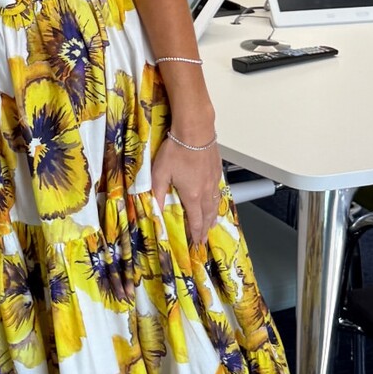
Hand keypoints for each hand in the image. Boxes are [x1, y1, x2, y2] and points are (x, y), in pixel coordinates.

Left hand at [151, 133, 221, 248]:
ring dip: (213, 217)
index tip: (196, 243)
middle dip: (205, 229)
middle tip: (204, 239)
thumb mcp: (160, 174)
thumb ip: (157, 194)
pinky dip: (216, 202)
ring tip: (211, 224)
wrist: (195, 130)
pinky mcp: (217, 170)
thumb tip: (154, 211)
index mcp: (192, 195)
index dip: (196, 233)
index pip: (196, 220)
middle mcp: (206, 191)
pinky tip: (215, 201)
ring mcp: (214, 180)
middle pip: (208, 215)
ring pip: (215, 204)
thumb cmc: (176, 150)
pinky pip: (218, 192)